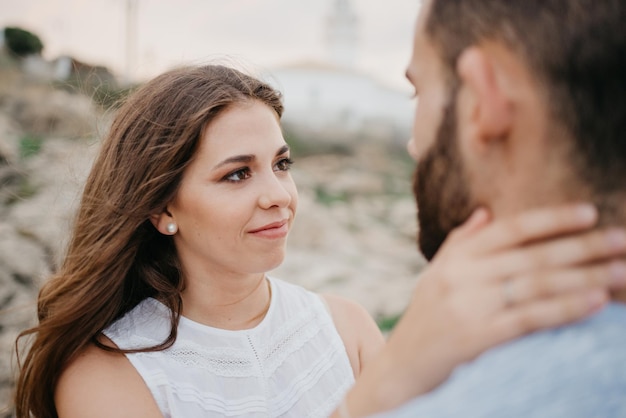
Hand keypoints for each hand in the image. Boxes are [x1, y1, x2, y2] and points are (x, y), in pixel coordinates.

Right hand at [341, 203, 625, 416]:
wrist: (402, 365)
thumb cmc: (426, 318)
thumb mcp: (436, 274)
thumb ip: (460, 242)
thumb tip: (484, 212)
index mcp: (456, 258)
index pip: (509, 229)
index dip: (550, 219)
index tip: (588, 213)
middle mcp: (462, 276)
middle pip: (532, 256)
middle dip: (582, 247)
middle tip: (622, 240)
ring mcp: (470, 306)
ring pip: (536, 284)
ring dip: (584, 276)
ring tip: (620, 270)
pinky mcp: (479, 337)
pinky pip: (530, 317)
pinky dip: (565, 308)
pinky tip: (595, 300)